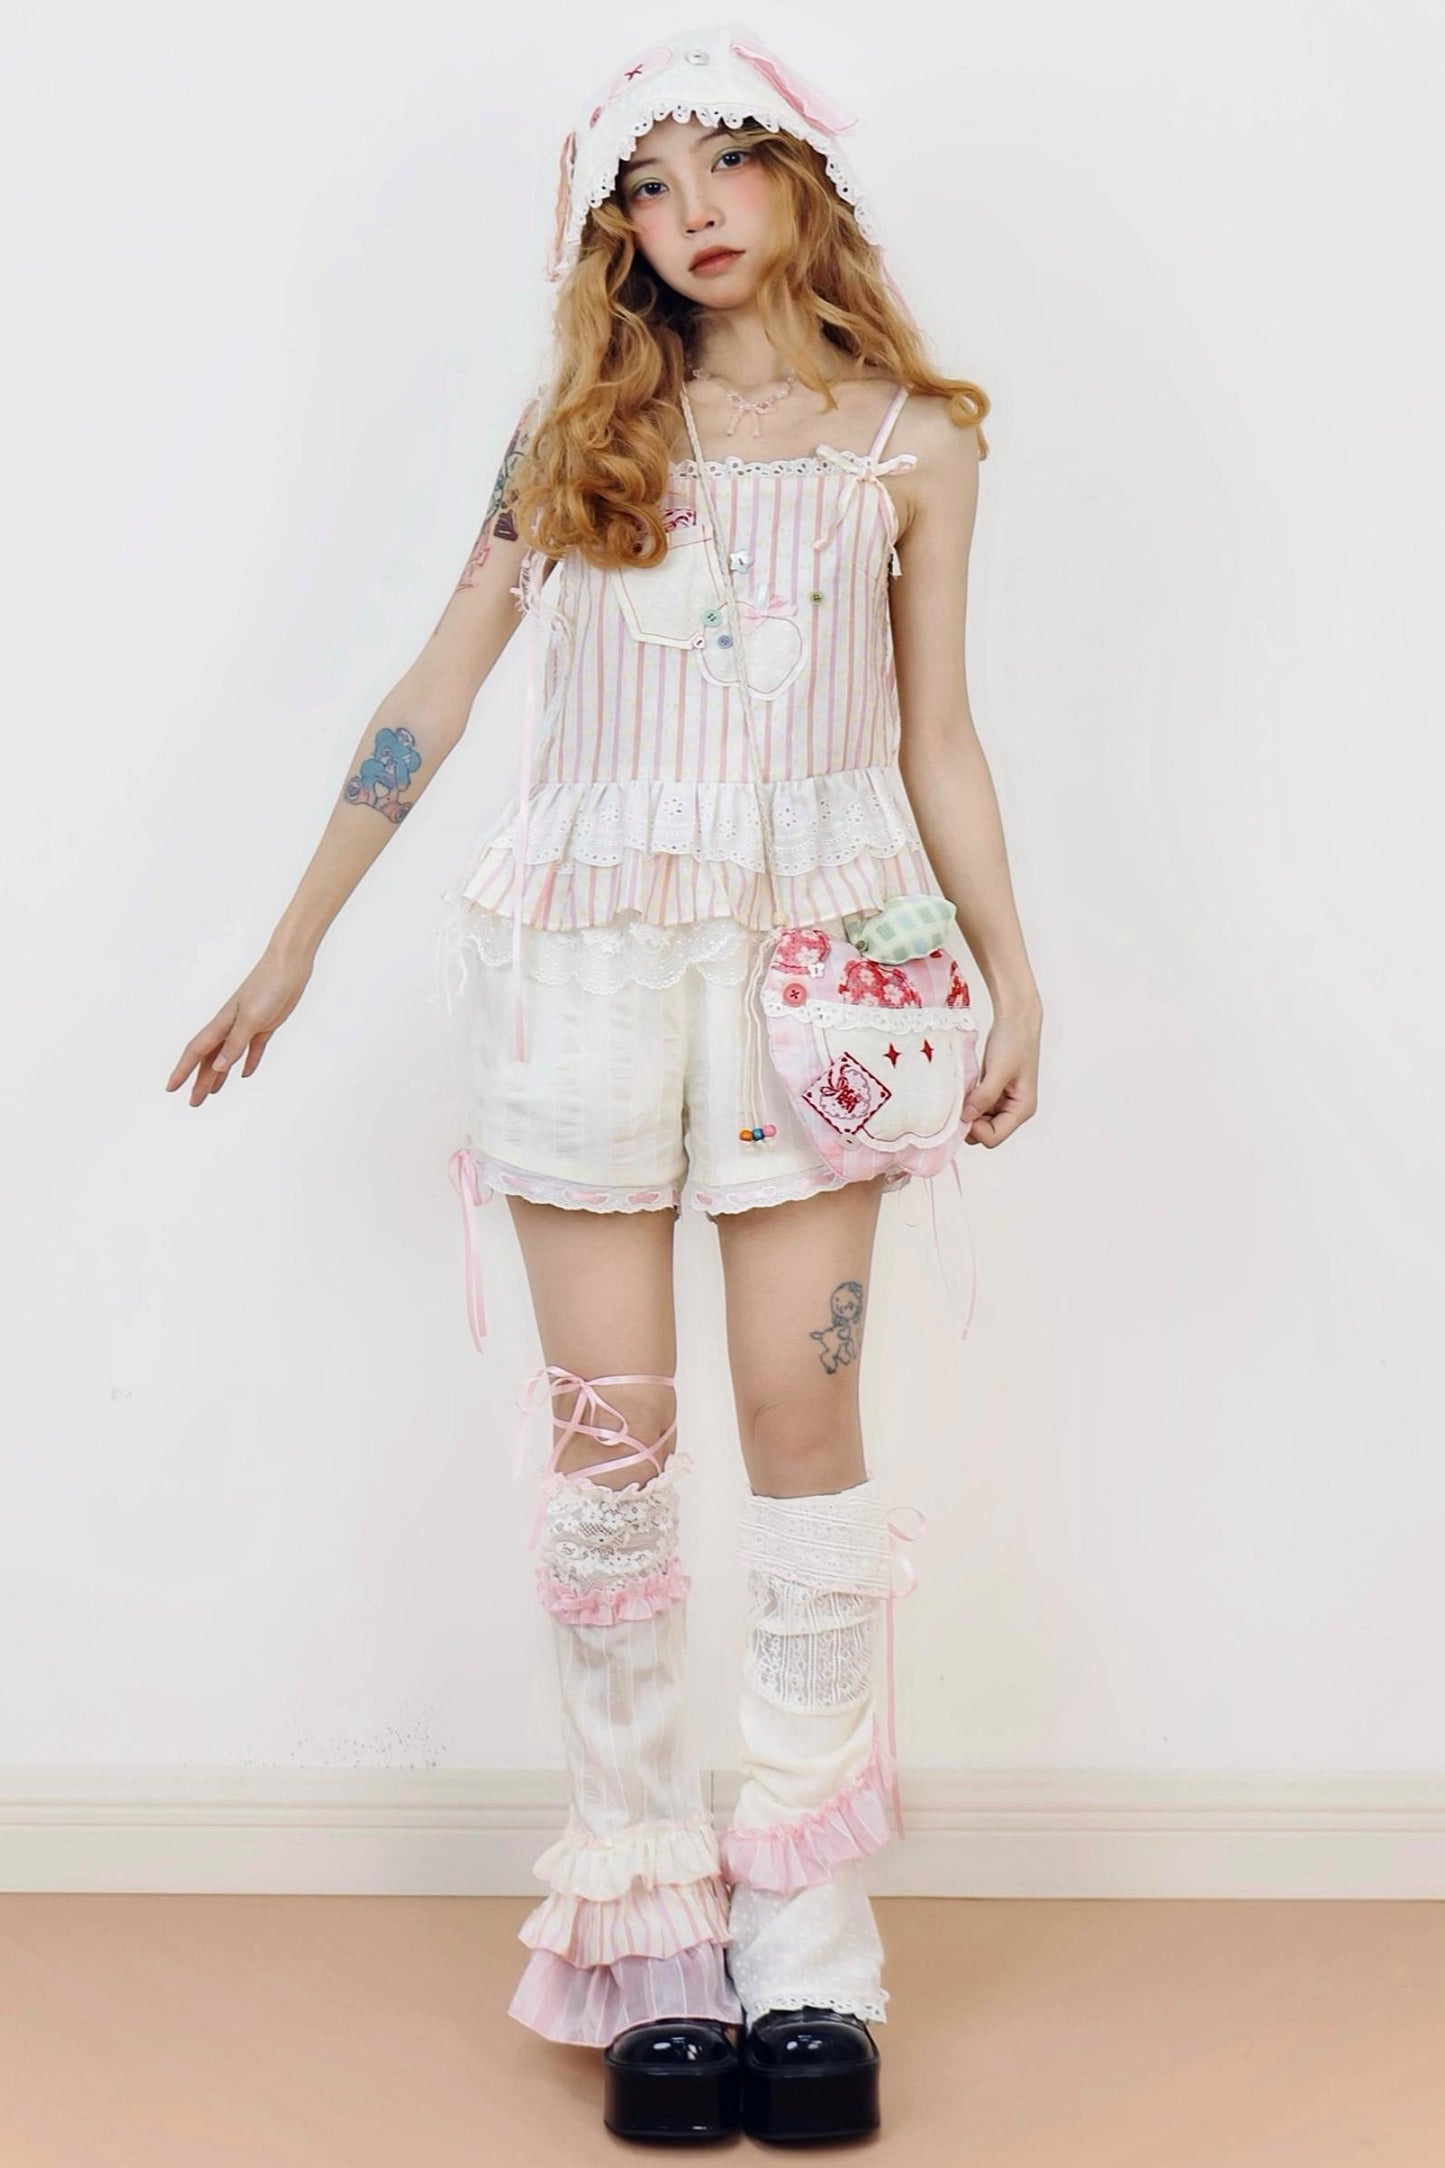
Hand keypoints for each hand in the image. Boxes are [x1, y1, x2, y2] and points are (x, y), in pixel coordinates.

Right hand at [165, 939, 316, 1107]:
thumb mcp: (251, 1018)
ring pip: (227, 1057)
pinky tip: (245, 1074)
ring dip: (218, 1075)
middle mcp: (230, 1027)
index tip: (170, 1088)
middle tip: (193, 1103)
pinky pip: (252, 1050)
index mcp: (222, 1024)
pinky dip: (248, 1062)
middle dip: (199, 1081)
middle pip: (210, 1060)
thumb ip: (234, 1043)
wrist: (288, 967)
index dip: (182, 1071)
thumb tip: (217, 1067)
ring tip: (212, 1092)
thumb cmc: (267, 987)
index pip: (196, 1052)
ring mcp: (247, 1026)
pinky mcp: (265, 1025)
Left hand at [961, 1006, 1040, 1146]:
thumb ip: (984, 1096)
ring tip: (961, 1093)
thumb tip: (966, 1118)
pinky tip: (963, 1089)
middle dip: (970, 1122)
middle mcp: (1014, 1110)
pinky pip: (977, 1107)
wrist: (1017, 1019)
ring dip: (967, 1112)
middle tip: (958, 1102)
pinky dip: (968, 1102)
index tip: (962, 1109)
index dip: (975, 1129)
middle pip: (986, 1133)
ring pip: (979, 1121)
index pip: (994, 1138)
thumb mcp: (998, 1070)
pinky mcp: (994, 1092)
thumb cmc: (1013, 1042)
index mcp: (1022, 1109)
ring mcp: (1004, 1102)